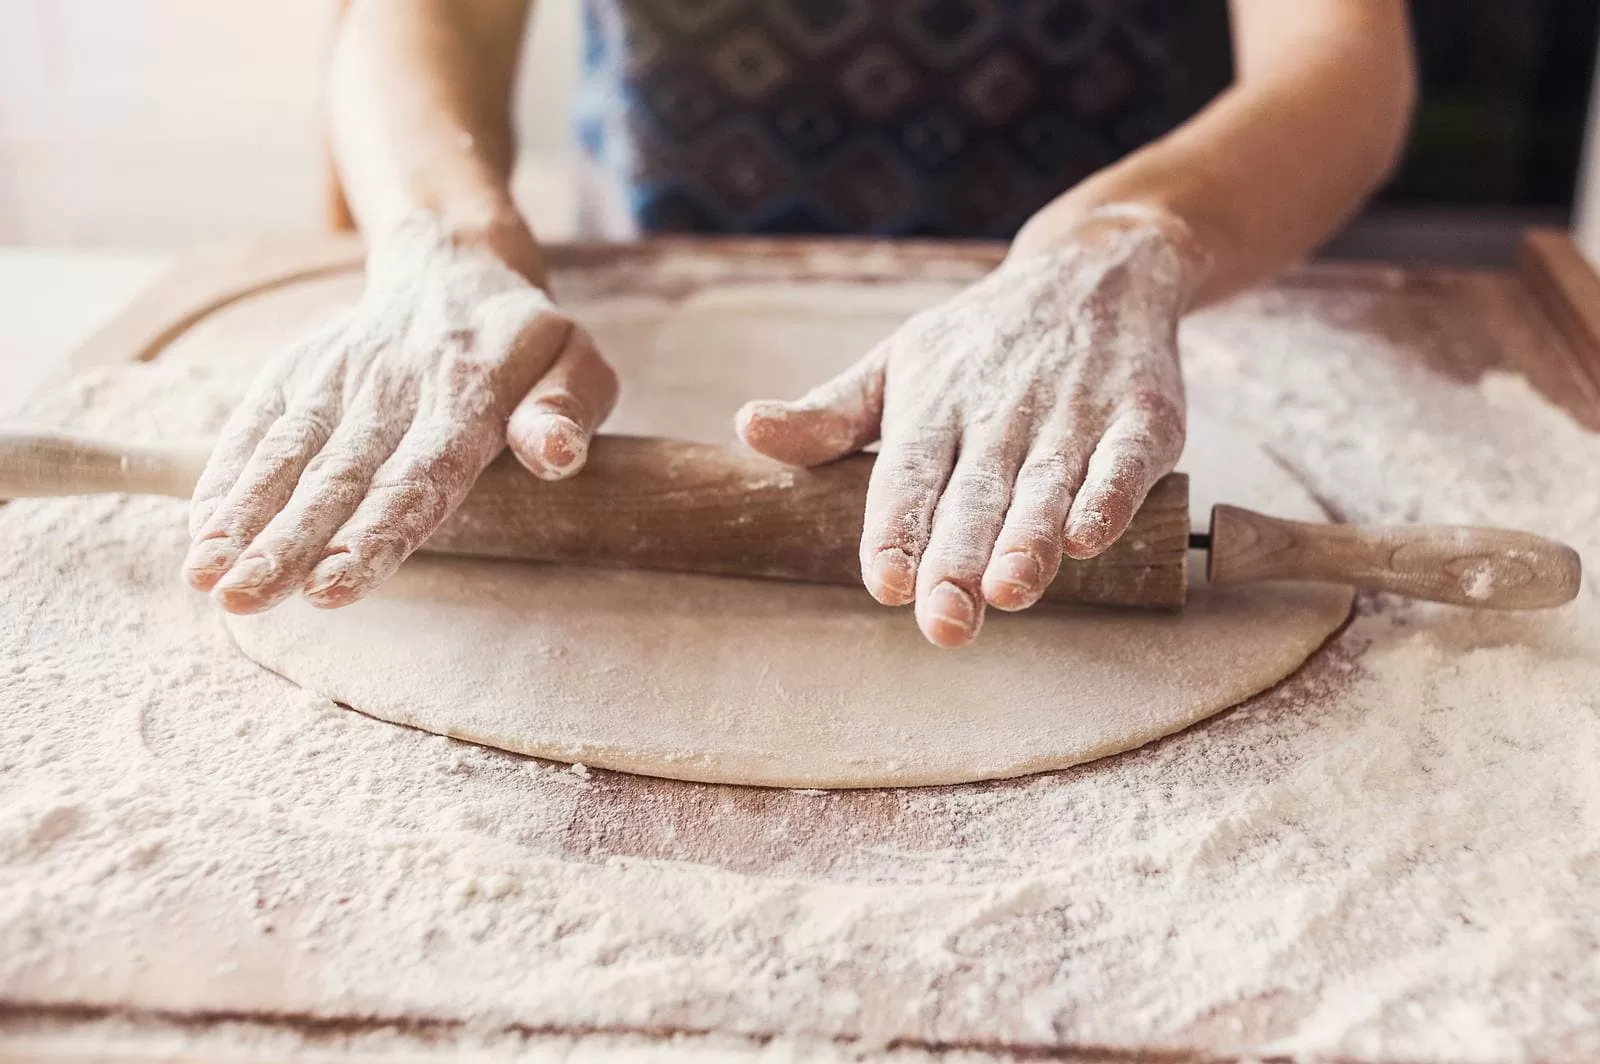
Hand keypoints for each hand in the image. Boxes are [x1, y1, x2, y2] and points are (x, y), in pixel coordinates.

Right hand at [183, 214, 617, 613]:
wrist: (451, 266)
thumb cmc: (523, 343)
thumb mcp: (577, 362)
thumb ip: (568, 409)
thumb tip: (555, 453)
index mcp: (466, 396)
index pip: (418, 475)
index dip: (374, 533)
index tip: (332, 585)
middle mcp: (393, 388)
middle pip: (337, 475)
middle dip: (287, 542)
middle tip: (243, 598)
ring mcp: (337, 378)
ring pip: (286, 451)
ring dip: (243, 515)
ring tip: (205, 576)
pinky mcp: (298, 373)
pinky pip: (257, 423)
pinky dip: (226, 474)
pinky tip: (200, 530)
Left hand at [738, 208, 1199, 647]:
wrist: (1095, 269)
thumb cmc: (980, 341)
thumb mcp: (897, 364)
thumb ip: (830, 416)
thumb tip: (748, 430)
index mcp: (933, 411)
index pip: (906, 478)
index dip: (896, 530)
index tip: (884, 582)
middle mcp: (999, 418)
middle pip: (974, 498)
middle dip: (958, 561)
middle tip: (944, 620)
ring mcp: (1073, 418)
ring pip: (1046, 487)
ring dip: (1029, 539)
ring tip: (1009, 590)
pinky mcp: (1141, 417)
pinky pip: (1125, 461)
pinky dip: (1110, 496)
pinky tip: (1090, 538)